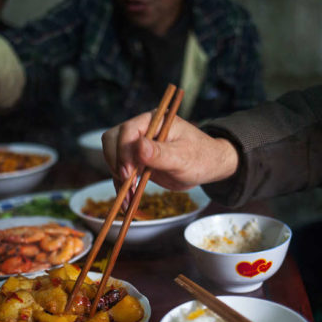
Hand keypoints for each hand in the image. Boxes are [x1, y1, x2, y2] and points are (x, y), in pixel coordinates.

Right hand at [102, 112, 238, 191]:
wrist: (208, 167)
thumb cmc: (201, 157)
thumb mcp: (183, 157)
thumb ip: (161, 153)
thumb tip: (139, 147)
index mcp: (154, 120)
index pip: (127, 130)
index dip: (123, 151)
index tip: (129, 173)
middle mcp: (142, 129)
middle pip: (113, 140)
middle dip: (116, 163)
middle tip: (128, 183)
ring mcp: (138, 145)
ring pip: (113, 156)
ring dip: (117, 178)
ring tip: (128, 197)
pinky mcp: (137, 161)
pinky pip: (121, 172)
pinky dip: (122, 186)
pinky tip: (127, 201)